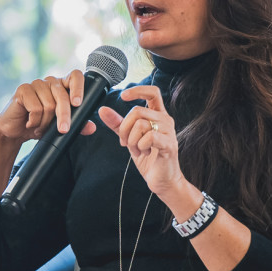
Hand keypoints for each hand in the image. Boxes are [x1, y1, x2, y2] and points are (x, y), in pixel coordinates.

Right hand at [0, 69, 95, 143]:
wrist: (15, 132)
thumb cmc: (38, 125)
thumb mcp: (59, 127)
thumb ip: (76, 126)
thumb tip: (92, 128)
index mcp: (61, 86)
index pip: (75, 76)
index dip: (79, 88)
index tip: (77, 104)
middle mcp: (49, 82)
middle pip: (62, 96)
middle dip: (64, 116)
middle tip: (63, 130)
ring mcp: (35, 84)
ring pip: (49, 104)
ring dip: (45, 122)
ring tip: (40, 127)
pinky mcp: (23, 89)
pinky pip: (35, 108)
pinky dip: (34, 121)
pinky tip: (29, 123)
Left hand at [97, 86, 192, 202]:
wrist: (162, 180)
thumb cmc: (149, 158)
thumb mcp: (130, 138)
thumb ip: (117, 124)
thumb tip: (102, 110)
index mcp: (157, 115)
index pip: (152, 92)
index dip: (137, 90)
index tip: (123, 96)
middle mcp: (165, 120)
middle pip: (137, 111)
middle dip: (124, 128)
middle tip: (125, 142)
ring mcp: (169, 132)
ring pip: (141, 124)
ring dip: (132, 140)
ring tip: (137, 150)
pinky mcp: (169, 145)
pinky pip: (149, 137)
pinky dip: (141, 146)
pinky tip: (145, 153)